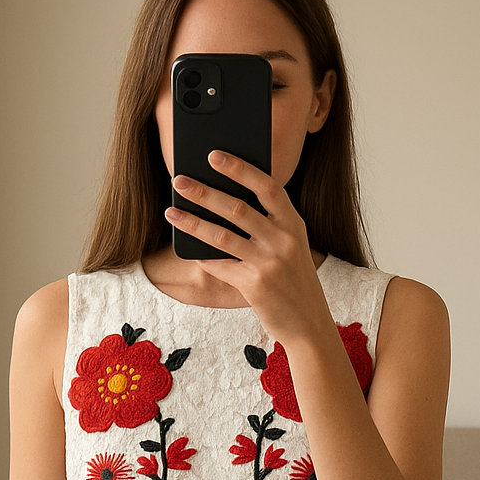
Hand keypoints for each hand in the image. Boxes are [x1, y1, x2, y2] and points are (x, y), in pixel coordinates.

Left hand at [165, 151, 335, 346]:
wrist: (308, 324)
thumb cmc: (293, 280)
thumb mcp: (291, 247)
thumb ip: (268, 225)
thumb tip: (222, 203)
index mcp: (294, 223)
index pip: (267, 186)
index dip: (240, 169)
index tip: (214, 156)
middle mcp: (284, 240)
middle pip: (237, 208)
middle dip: (205, 192)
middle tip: (180, 180)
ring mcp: (269, 263)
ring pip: (223, 236)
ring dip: (193, 222)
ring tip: (171, 211)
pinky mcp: (255, 286)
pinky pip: (221, 265)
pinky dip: (202, 257)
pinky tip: (186, 249)